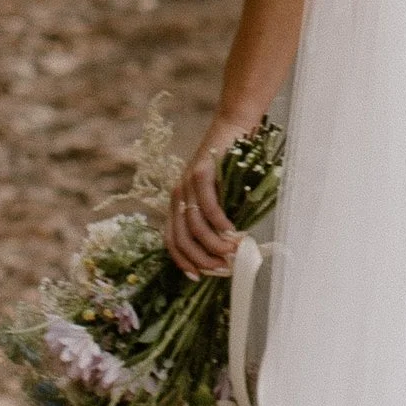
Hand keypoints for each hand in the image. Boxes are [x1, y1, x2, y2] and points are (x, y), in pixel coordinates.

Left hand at [165, 121, 244, 279]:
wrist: (234, 128)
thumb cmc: (232, 165)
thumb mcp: (221, 196)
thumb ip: (218, 219)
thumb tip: (228, 251)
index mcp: (178, 202)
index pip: (171, 240)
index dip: (183, 261)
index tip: (198, 276)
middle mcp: (178, 194)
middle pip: (181, 238)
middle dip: (200, 258)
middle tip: (220, 268)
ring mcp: (187, 183)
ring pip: (194, 225)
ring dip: (213, 244)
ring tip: (231, 252)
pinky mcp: (201, 172)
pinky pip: (208, 206)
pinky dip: (220, 223)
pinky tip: (233, 232)